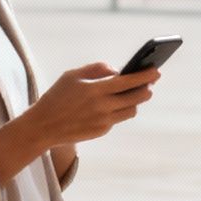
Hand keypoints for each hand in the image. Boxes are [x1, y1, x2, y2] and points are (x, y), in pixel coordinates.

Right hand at [26, 61, 159, 146]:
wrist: (43, 126)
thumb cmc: (57, 96)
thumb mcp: (72, 76)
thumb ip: (96, 69)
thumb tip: (117, 70)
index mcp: (95, 90)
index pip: (128, 82)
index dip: (145, 76)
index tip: (157, 71)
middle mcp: (102, 107)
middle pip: (136, 98)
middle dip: (146, 89)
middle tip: (151, 84)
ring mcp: (103, 121)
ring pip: (131, 111)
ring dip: (135, 101)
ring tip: (136, 93)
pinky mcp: (102, 131)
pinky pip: (118, 118)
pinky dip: (120, 110)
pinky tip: (117, 104)